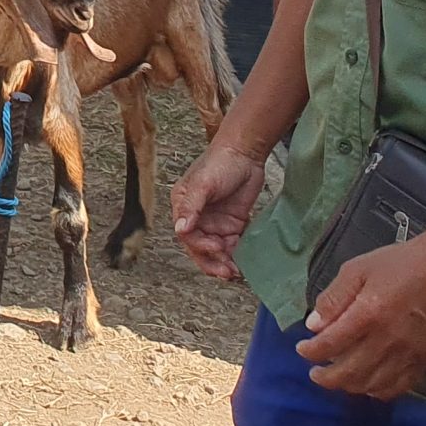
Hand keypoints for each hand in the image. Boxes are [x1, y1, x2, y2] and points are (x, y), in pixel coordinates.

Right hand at [171, 141, 265, 280]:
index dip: (200, 247)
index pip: (187, 236)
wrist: (246, 153)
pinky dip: (237, 255)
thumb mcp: (203, 184)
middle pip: (200, 249)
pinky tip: (245, 261)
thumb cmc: (220, 162)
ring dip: (225, 263)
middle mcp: (198, 217)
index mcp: (184, 206)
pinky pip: (233, 246)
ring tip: (237, 272)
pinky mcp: (233, 224)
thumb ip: (191, 207)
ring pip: (217, 251)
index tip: (216, 249)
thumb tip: (180, 229)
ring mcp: (216, 222)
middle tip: (227, 272)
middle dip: (212, 262)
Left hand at [296, 233, 425, 398]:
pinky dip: (379, 390)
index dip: (311, 351)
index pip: (330, 344)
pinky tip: (369, 384)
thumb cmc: (401, 263)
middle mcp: (388, 341)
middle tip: (315, 373)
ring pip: (372, 384)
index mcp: (368, 314)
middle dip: (326, 377)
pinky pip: (399, 387)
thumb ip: (333, 298)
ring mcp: (409, 355)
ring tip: (337, 378)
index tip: (302, 350)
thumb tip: (313, 325)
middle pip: (350, 372)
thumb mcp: (358, 269)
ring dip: (350, 386)